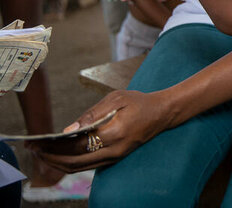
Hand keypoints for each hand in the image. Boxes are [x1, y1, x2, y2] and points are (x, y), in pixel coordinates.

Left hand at [28, 89, 173, 171]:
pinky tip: (60, 155)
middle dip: (50, 157)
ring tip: (42, 153)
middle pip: (74, 162)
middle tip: (33, 150)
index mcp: (114, 133)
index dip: (53, 146)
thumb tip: (67, 130)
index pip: (76, 145)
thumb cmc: (139, 101)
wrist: (162, 113)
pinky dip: (70, 163)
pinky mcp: (115, 158)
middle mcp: (114, 150)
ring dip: (58, 163)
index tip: (36, 142)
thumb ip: (92, 114)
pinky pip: (88, 166)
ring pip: (80, 168)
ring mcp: (115, 157)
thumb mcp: (116, 99)